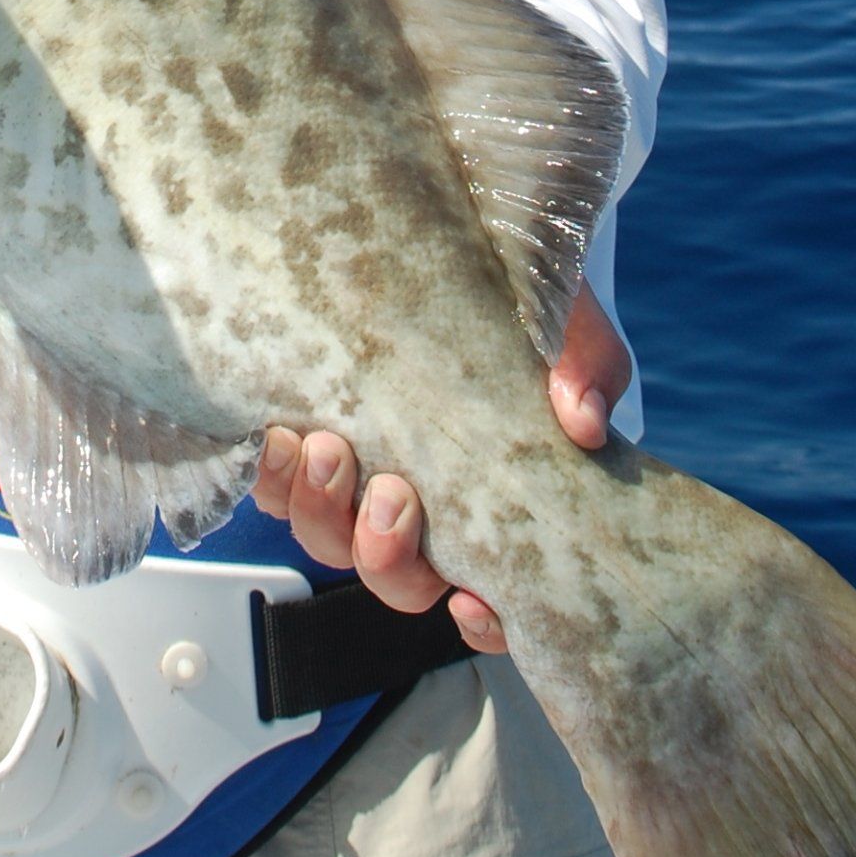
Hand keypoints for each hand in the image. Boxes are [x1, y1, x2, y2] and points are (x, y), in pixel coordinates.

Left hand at [250, 277, 631, 655]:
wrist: (447, 236)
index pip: (494, 599)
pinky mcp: (302, 442)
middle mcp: (421, 507)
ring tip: (325, 450)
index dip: (483, 620)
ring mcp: (357, 480)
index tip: (472, 597)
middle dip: (387, 555)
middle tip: (390, 495)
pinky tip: (275, 440)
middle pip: (398, 581)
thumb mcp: (562, 323)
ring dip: (322, 511)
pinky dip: (270, 475)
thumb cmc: (510, 298)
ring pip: (328, 540)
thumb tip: (584, 418)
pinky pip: (272, 487)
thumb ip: (585, 364)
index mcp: (491, 503)